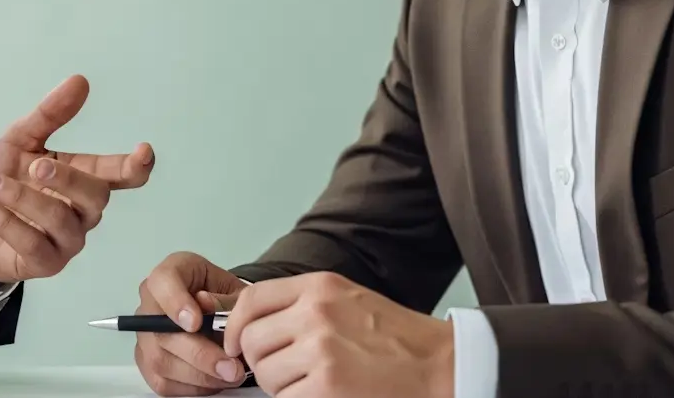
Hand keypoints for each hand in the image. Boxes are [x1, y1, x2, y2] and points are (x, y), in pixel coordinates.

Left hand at [0, 74, 153, 283]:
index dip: (135, 166)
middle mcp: (83, 211)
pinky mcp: (45, 264)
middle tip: (36, 165)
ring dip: (23, 199)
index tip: (144, 151)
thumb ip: (50, 113)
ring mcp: (67, 241)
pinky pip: (34, 245)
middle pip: (96, 197)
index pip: (120, 174)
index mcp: (84, 177)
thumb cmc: (1, 176)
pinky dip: (8, 223)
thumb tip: (80, 80)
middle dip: (68, 179)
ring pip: (61, 220)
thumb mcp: (19, 139)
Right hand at [133, 251, 250, 395]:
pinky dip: (191, 387)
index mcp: (172, 271)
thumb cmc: (225, 298)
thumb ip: (223, 299)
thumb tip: (207, 307)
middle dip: (199, 353)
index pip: (162, 282)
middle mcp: (151, 300)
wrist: (221, 311)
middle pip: (160, 330)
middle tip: (230, 367)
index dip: (175, 302)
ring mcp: (144, 332)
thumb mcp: (234, 290)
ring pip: (160, 360)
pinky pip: (162, 381)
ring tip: (230, 376)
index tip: (195, 323)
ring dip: (199, 375)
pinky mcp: (146, 360)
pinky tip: (213, 381)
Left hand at [223, 273, 453, 397]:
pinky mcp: (328, 385)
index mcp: (318, 287)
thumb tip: (256, 324)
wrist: (439, 364)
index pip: (252, 300)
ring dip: (280, 386)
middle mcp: (315, 312)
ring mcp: (321, 349)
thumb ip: (302, 305)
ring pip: (266, 374)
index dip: (234, 326)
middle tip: (282, 372)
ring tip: (309, 384)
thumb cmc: (396, 336)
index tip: (235, 343)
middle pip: (252, 340)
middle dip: (260, 362)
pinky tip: (319, 396)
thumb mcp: (346, 299)